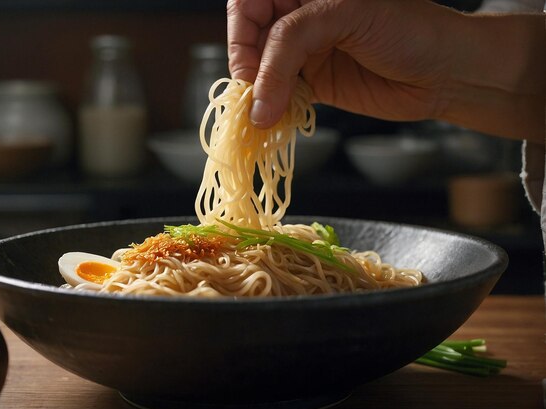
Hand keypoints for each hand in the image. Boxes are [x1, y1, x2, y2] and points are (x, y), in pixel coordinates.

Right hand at [227, 0, 543, 142]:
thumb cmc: (408, 28)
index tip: (248, 65)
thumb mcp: (344, 14)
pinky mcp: (314, 83)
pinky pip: (280, 95)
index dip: (241, 32)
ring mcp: (306, 51)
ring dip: (258, 93)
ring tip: (263, 114)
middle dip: (248, 66)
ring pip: (262, 69)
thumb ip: (292, 42)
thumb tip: (256, 97)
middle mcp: (301, 16)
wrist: (446, 72)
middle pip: (250, 38)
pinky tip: (277, 117)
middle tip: (253, 95)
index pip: (248, 3)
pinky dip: (273, 108)